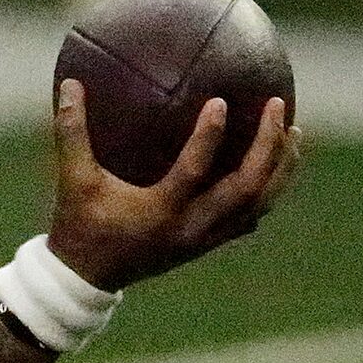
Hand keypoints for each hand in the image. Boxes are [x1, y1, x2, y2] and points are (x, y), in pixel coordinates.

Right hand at [45, 80, 301, 290]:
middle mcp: (190, 228)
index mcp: (159, 211)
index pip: (194, 171)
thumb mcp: (73, 178)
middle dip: (268, 147)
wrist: (85, 278)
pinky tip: (274, 166)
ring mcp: (203, 239)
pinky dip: (268, 190)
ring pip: (259, 204)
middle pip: (247, 188)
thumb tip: (69, 83)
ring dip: (281, 168)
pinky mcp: (207, 244)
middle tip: (278, 108)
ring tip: (292, 132)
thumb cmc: (77, 223)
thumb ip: (71, 132)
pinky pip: (251, 216)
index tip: (222, 100)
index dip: (209, 136)